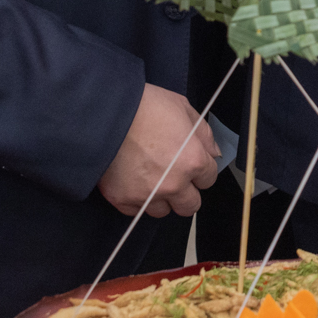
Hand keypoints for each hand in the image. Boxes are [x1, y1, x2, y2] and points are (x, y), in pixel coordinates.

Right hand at [96, 84, 219, 217]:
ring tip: (150, 178)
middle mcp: (173, 184)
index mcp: (193, 161)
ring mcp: (147, 195)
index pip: (209, 179)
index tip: (191, 163)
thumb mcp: (182, 107)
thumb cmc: (144, 106)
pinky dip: (137, 200)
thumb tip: (213, 152)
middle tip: (175, 177)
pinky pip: (136, 211)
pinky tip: (133, 181)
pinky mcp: (122, 200)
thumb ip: (203, 133)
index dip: (201, 169)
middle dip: (186, 192)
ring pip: (163, 211)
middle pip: (190, 205)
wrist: (104, 114)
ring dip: (161, 198)